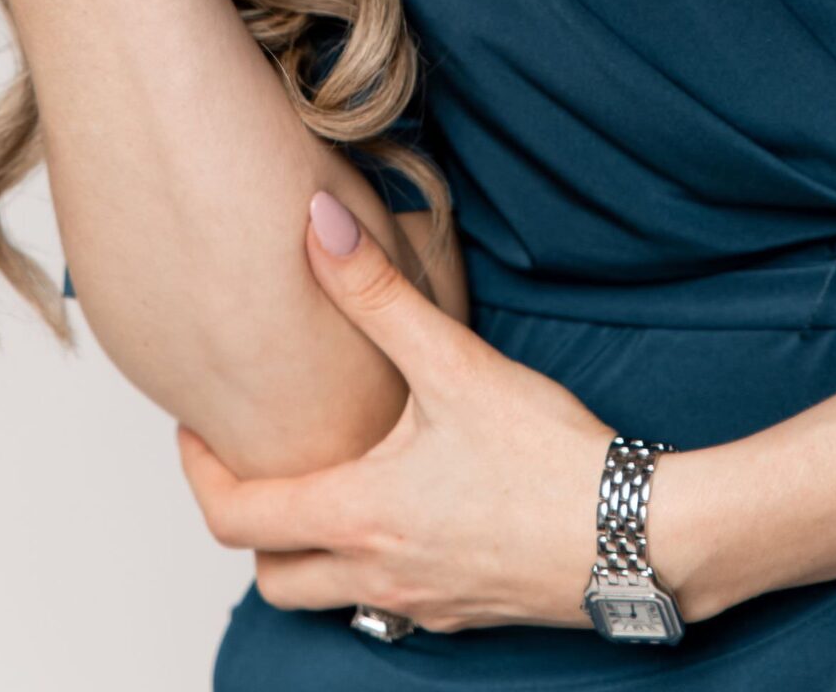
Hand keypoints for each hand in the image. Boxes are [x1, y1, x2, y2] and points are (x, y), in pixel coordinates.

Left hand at [175, 189, 623, 634]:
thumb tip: (316, 223)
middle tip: (253, 461)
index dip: (200, 473)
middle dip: (250, 524)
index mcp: (359, 513)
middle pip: (269, 576)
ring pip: (330, 595)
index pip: (235, 517)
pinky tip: (403, 512)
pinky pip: (389, 603)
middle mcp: (377, 573)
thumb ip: (377, 294)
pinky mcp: (465, 613)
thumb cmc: (548, 458)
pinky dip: (371, 563)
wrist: (638, 537)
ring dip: (310, 550)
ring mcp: (422, 602)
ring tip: (325, 479)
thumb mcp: (454, 364)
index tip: (197, 428)